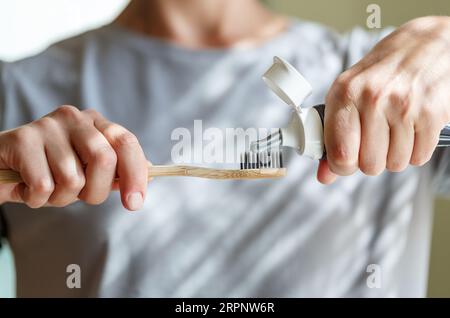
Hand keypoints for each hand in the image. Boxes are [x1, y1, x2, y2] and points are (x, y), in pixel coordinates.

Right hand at [0, 105, 147, 210]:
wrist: (2, 170)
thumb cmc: (50, 172)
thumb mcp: (87, 174)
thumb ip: (116, 173)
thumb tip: (151, 173)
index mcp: (97, 124)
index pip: (127, 143)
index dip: (135, 175)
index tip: (134, 204)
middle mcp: (76, 118)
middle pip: (104, 159)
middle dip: (95, 191)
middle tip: (77, 196)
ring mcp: (48, 125)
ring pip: (72, 178)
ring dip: (60, 198)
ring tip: (47, 189)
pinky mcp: (22, 138)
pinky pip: (43, 186)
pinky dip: (37, 199)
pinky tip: (27, 188)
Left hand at [318, 16, 449, 183]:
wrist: (426, 45)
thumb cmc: (381, 73)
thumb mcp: (348, 96)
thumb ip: (332, 138)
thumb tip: (324, 176)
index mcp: (345, 93)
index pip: (340, 155)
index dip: (343, 166)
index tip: (348, 158)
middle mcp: (373, 98)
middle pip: (369, 165)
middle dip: (372, 159)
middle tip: (376, 138)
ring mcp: (405, 106)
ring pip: (395, 164)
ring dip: (395, 155)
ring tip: (395, 129)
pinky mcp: (432, 113)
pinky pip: (419, 158)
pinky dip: (416, 150)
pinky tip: (412, 128)